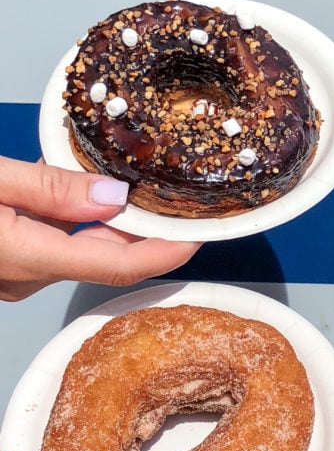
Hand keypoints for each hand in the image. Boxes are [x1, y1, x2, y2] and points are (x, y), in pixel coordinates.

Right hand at [0, 156, 201, 300]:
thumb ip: (50, 187)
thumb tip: (112, 195)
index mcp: (27, 258)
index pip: (117, 266)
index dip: (164, 253)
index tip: (198, 235)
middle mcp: (26, 275)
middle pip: (105, 252)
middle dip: (145, 226)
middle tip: (178, 194)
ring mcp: (16, 268)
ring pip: (79, 241)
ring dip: (109, 212)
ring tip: (141, 177)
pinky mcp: (7, 256)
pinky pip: (54, 235)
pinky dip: (73, 208)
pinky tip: (82, 175)